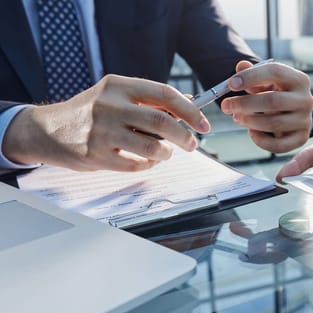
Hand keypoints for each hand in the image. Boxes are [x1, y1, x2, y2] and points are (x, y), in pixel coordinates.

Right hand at [3, 74, 210, 171]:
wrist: (47, 130)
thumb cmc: (89, 112)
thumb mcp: (116, 95)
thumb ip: (150, 99)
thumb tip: (190, 103)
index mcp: (118, 85)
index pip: (164, 94)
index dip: (190, 110)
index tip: (204, 123)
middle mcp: (110, 105)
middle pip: (161, 121)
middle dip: (184, 136)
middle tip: (192, 143)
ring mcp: (101, 132)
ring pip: (152, 146)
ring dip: (166, 152)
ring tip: (165, 152)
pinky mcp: (96, 155)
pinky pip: (136, 165)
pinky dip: (148, 164)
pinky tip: (146, 160)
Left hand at [220, 60, 312, 152]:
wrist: (296, 113)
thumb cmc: (278, 94)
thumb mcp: (268, 81)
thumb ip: (253, 73)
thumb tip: (241, 66)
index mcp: (298, 80)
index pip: (275, 72)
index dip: (251, 77)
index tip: (231, 84)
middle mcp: (305, 99)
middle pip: (273, 101)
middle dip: (245, 104)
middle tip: (226, 106)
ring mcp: (305, 120)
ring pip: (274, 123)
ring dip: (250, 121)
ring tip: (237, 117)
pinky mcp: (301, 138)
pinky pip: (279, 145)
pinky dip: (261, 140)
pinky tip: (251, 132)